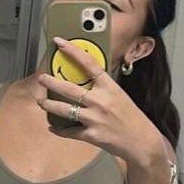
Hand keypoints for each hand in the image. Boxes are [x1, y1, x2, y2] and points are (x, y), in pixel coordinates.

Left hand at [36, 35, 159, 164]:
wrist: (142, 141)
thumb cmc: (132, 117)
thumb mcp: (120, 95)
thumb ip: (103, 88)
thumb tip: (85, 80)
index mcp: (109, 87)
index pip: (89, 64)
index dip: (73, 51)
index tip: (60, 42)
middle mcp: (100, 101)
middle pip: (69, 88)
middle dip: (51, 82)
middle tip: (41, 78)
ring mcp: (94, 119)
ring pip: (64, 110)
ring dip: (49, 105)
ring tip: (41, 102)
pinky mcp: (91, 135)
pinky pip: (69, 132)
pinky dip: (59, 131)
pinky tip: (53, 127)